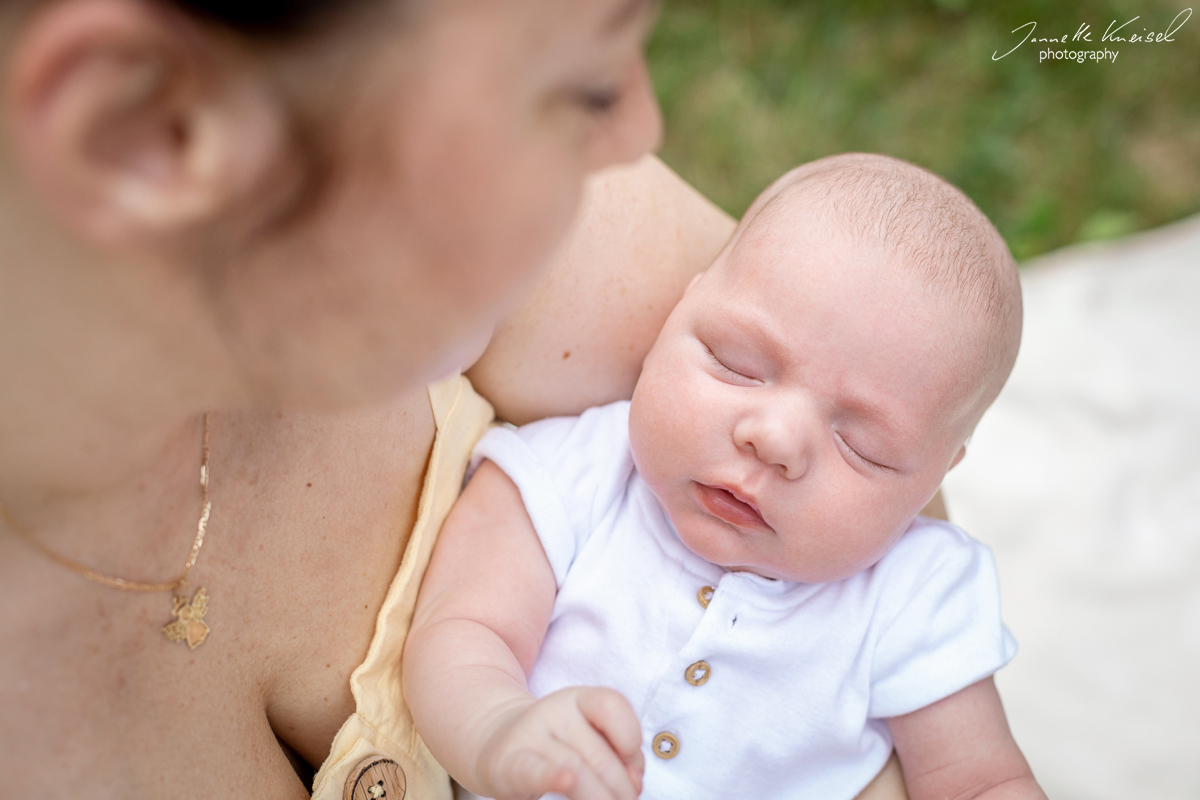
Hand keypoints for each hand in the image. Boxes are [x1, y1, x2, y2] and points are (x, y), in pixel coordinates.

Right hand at [474, 686, 644, 799]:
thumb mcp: (593, 741)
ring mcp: (528, 735)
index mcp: (579, 700)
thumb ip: (622, 758)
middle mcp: (552, 711)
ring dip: (599, 797)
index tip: (631, 764)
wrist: (498, 746)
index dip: (630, 737)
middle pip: (597, 753)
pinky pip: (533, 770)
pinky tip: (566, 780)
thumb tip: (634, 784)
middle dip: (619, 788)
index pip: (611, 705)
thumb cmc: (560, 748)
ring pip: (575, 770)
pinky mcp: (508, 764)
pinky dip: (551, 777)